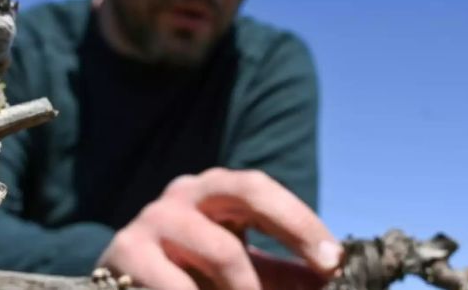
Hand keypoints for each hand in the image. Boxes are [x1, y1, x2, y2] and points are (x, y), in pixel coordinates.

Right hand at [96, 168, 341, 289]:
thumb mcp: (246, 273)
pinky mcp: (125, 253)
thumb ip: (289, 275)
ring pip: (223, 252)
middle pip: (246, 191)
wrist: (126, 289)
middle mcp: (183, 194)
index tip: (335, 262)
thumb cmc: (194, 279)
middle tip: (322, 274)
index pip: (262, 189)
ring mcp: (151, 220)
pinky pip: (180, 287)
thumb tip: (342, 278)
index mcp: (215, 193)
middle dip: (293, 228)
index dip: (302, 222)